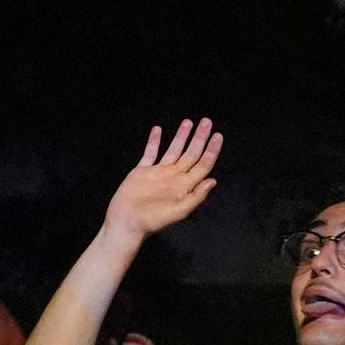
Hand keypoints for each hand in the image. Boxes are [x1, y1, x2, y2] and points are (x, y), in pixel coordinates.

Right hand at [101, 118, 223, 240]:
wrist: (126, 222)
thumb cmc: (152, 220)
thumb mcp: (179, 211)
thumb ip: (196, 196)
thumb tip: (213, 180)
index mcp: (184, 186)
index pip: (202, 165)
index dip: (211, 150)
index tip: (218, 135)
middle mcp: (174, 177)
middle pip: (191, 154)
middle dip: (199, 138)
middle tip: (206, 121)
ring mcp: (158, 173)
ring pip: (173, 150)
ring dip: (181, 136)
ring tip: (188, 122)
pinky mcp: (142, 172)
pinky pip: (150, 153)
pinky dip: (154, 142)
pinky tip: (158, 130)